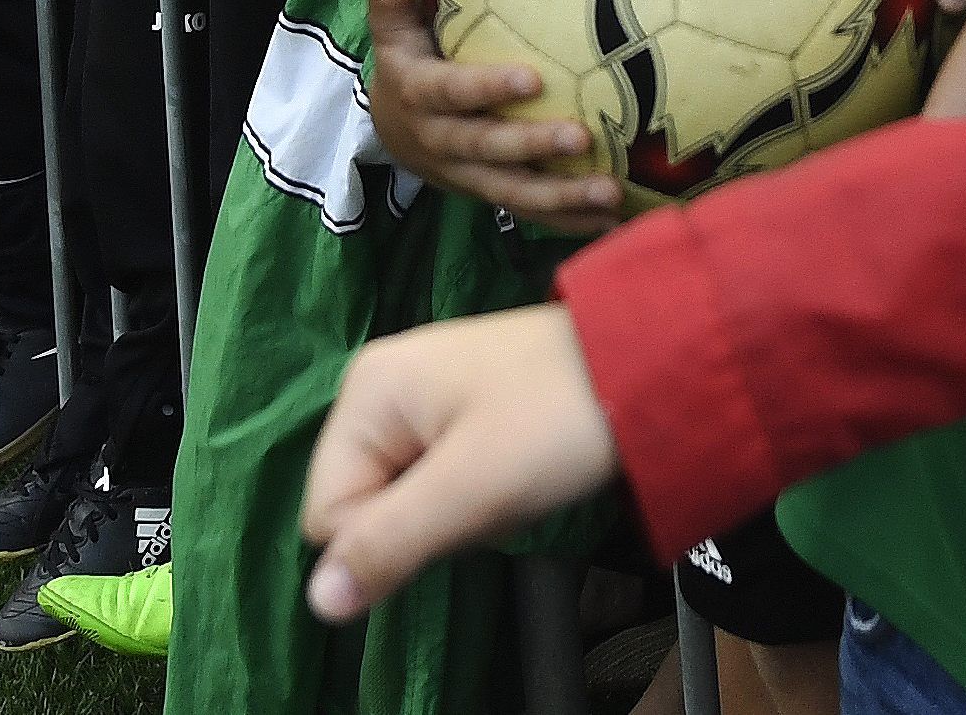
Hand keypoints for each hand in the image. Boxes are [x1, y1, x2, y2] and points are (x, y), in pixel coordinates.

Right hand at [303, 303, 618, 620]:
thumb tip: (317, 602)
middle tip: (485, 492)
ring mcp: (421, 395)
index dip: (387, 537)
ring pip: (407, 499)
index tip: (452, 511)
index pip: (329, 514)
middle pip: (367, 503)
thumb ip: (388, 543)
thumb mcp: (469, 489)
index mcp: (366, 392)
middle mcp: (381, 386)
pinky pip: (440, 479)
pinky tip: (514, 468)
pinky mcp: (458, 409)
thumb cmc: (554, 419)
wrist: (647, 364)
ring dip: (456, 510)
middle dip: (425, 521)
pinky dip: (475, 490)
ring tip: (506, 476)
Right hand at [367, 0, 621, 226]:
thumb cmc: (406, 62)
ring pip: (512, 192)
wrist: (393, 131)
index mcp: (419, 96)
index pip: (452, 93)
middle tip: (582, 137)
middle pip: (487, 149)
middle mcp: (441, 143)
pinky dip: (569, 221)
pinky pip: (530, 213)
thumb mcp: (390, 26)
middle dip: (533, 146)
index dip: (487, 89)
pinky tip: (611, 222)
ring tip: (609, 193)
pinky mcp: (492, 195)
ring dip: (561, 197)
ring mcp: (467, 176)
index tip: (533, 79)